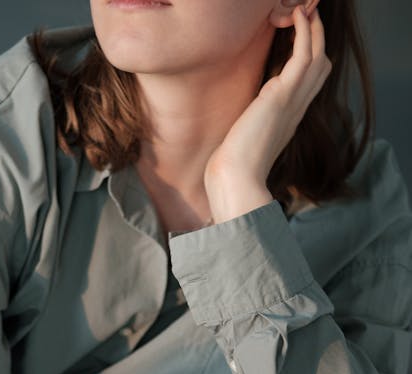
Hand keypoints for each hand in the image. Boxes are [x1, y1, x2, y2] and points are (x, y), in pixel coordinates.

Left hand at [204, 5, 332, 222]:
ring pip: (318, 56)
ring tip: (304, 9)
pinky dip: (304, 32)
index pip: (310, 83)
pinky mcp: (283, 94)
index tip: (301, 38)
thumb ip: (251, 125)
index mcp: (289, 118)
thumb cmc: (234, 165)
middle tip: (308, 16)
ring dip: (314, 30)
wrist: (236, 176)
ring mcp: (293, 101)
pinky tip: (296, 16)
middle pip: (321, 66)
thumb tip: (244, 123)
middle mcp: (296, 108)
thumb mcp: (246, 138)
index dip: (311, 57)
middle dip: (318, 39)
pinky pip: (304, 54)